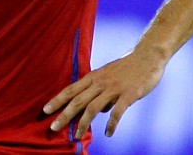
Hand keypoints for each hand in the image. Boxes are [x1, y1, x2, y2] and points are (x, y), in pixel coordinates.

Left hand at [42, 48, 165, 138]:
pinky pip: (117, 112)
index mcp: (93, 77)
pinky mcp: (129, 94)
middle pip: (77, 101)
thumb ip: (100, 92)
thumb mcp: (107, 76)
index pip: (70, 90)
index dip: (57, 100)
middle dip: (64, 115)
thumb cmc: (126, 68)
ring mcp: (114, 88)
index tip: (45, 110)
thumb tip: (98, 111)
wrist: (147, 56)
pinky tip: (108, 133)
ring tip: (77, 136)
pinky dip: (111, 124)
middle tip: (53, 128)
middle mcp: (100, 82)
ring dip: (83, 123)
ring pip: (93, 108)